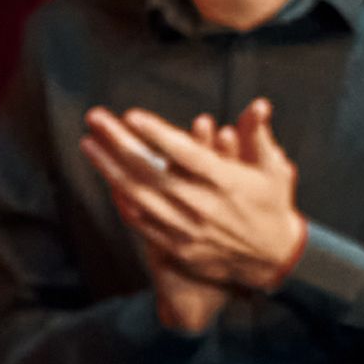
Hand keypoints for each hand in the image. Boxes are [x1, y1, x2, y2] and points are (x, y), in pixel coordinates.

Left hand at [84, 97, 308, 296]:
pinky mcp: (179, 246)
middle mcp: (203, 206)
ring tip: (89, 145)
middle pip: (151, 171)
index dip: (157, 134)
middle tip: (95, 119)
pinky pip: (143, 222)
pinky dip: (123, 201)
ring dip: (110, 170)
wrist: (273, 259)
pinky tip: (108, 181)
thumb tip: (258, 104)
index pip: (185, 153)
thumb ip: (258, 135)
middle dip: (119, 143)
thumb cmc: (272, 205)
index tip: (132, 115)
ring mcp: (187, 228)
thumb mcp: (274, 168)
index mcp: (226, 182)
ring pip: (140, 197)